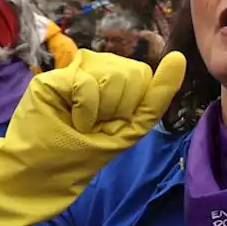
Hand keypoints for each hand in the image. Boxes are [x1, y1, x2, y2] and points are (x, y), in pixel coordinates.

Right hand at [20, 48, 184, 143]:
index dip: (145, 94)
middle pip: (134, 75)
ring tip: (84, 121)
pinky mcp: (56, 75)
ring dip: (102, 110)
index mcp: (122, 82)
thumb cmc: (87, 149)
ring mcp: (77, 70)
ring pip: (114, 76)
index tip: (156, 82)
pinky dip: (85, 111)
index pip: (145, 76)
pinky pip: (88, 85)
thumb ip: (157, 96)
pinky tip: (72, 118)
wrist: (47, 169)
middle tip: (99, 124)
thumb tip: (179, 56)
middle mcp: (100, 69)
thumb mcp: (132, 128)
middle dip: (122, 108)